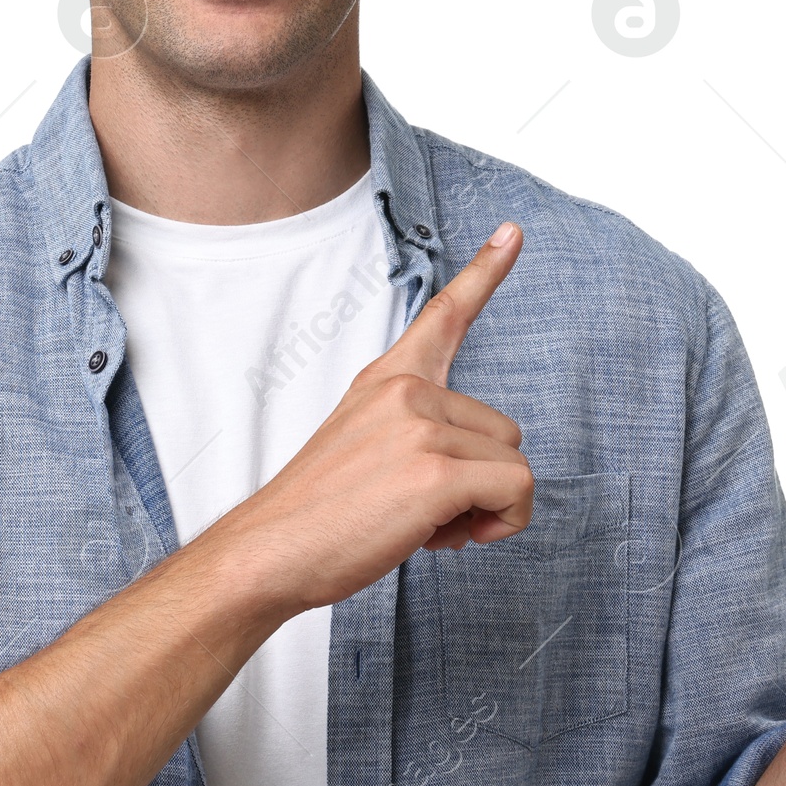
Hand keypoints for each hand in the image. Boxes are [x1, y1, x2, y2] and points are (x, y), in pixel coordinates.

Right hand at [208, 222, 534, 614]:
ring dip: (488, 510)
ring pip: (513, 466)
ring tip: (426, 526)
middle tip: (425, 513)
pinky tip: (447, 538)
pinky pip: (515, 491)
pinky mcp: (437, 469)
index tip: (512, 232)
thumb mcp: (362, 449)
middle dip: (481, 484)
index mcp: (386, 381)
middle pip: (505, 432)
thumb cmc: (316, 516)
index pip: (444, 315)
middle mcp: (406, 392)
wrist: (269, 553)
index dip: (486, 272)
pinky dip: (503, 524)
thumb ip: (416, 438)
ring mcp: (422, 425)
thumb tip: (478, 478)